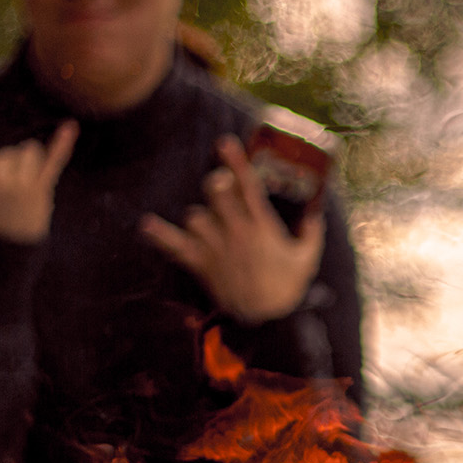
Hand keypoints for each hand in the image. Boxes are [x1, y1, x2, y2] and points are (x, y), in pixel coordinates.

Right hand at [0, 84, 77, 244]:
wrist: (3, 251)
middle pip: (10, 150)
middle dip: (9, 165)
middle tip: (3, 193)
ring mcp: (20, 184)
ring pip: (30, 153)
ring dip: (28, 166)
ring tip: (20, 192)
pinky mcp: (41, 191)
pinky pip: (54, 161)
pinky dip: (63, 144)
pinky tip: (70, 127)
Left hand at [139, 136, 325, 324]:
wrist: (268, 320)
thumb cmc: (288, 288)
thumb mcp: (308, 258)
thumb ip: (312, 231)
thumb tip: (315, 212)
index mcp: (262, 226)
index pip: (247, 185)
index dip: (235, 161)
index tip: (225, 142)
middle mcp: (236, 232)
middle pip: (215, 191)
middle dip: (216, 183)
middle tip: (221, 187)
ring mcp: (216, 248)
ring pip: (195, 215)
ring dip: (200, 215)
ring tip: (209, 224)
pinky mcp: (202, 264)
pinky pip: (175, 246)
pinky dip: (160, 236)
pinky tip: (146, 225)